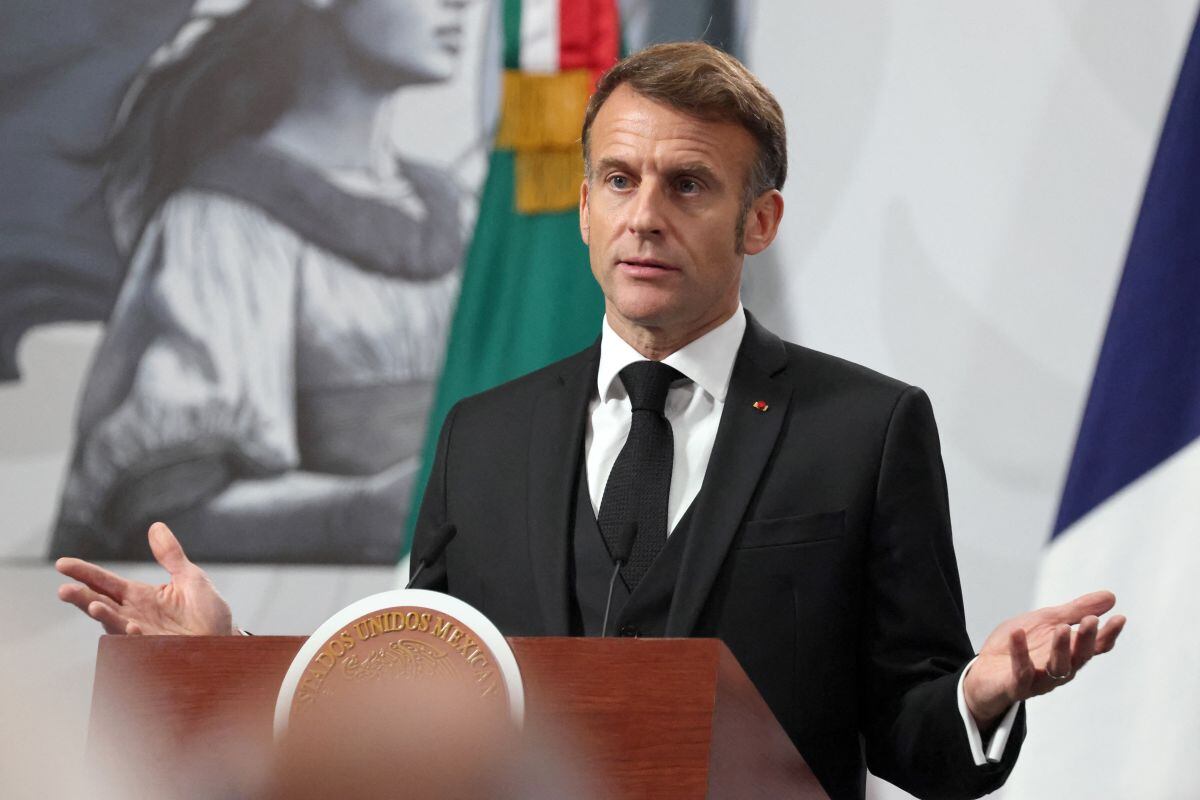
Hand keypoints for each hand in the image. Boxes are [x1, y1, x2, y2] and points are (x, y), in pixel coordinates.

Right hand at [56, 521, 234, 635]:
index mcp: (140, 596)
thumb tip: (156, 527)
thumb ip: (171, 555)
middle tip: (63, 589)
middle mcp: (134, 614)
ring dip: (102, 615)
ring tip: (91, 604)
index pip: (105, 582)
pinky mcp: (155, 647)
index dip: (85, 573)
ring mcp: (142, 633)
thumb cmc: (207, 611)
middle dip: (80, 596)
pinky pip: (139, 643)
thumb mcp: (190, 577)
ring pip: (114, 624)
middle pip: (100, 603)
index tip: (62, 564)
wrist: (225, 639)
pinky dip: (133, 635)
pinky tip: (132, 626)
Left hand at [963, 590, 1125, 727]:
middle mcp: (1060, 669)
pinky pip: (1021, 673)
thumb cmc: (1020, 645)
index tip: (1119, 617)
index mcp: (1069, 653)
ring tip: (1061, 628)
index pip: (1095, 646)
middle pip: (1079, 657)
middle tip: (1091, 620)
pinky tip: (1018, 633)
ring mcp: (1039, 681)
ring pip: (1057, 669)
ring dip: (1061, 649)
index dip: (1108, 634)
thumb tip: (1111, 596)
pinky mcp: (1016, 686)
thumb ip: (1075, 611)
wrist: (985, 669)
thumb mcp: (1047, 621)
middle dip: (1086, 640)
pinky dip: (1020, 653)